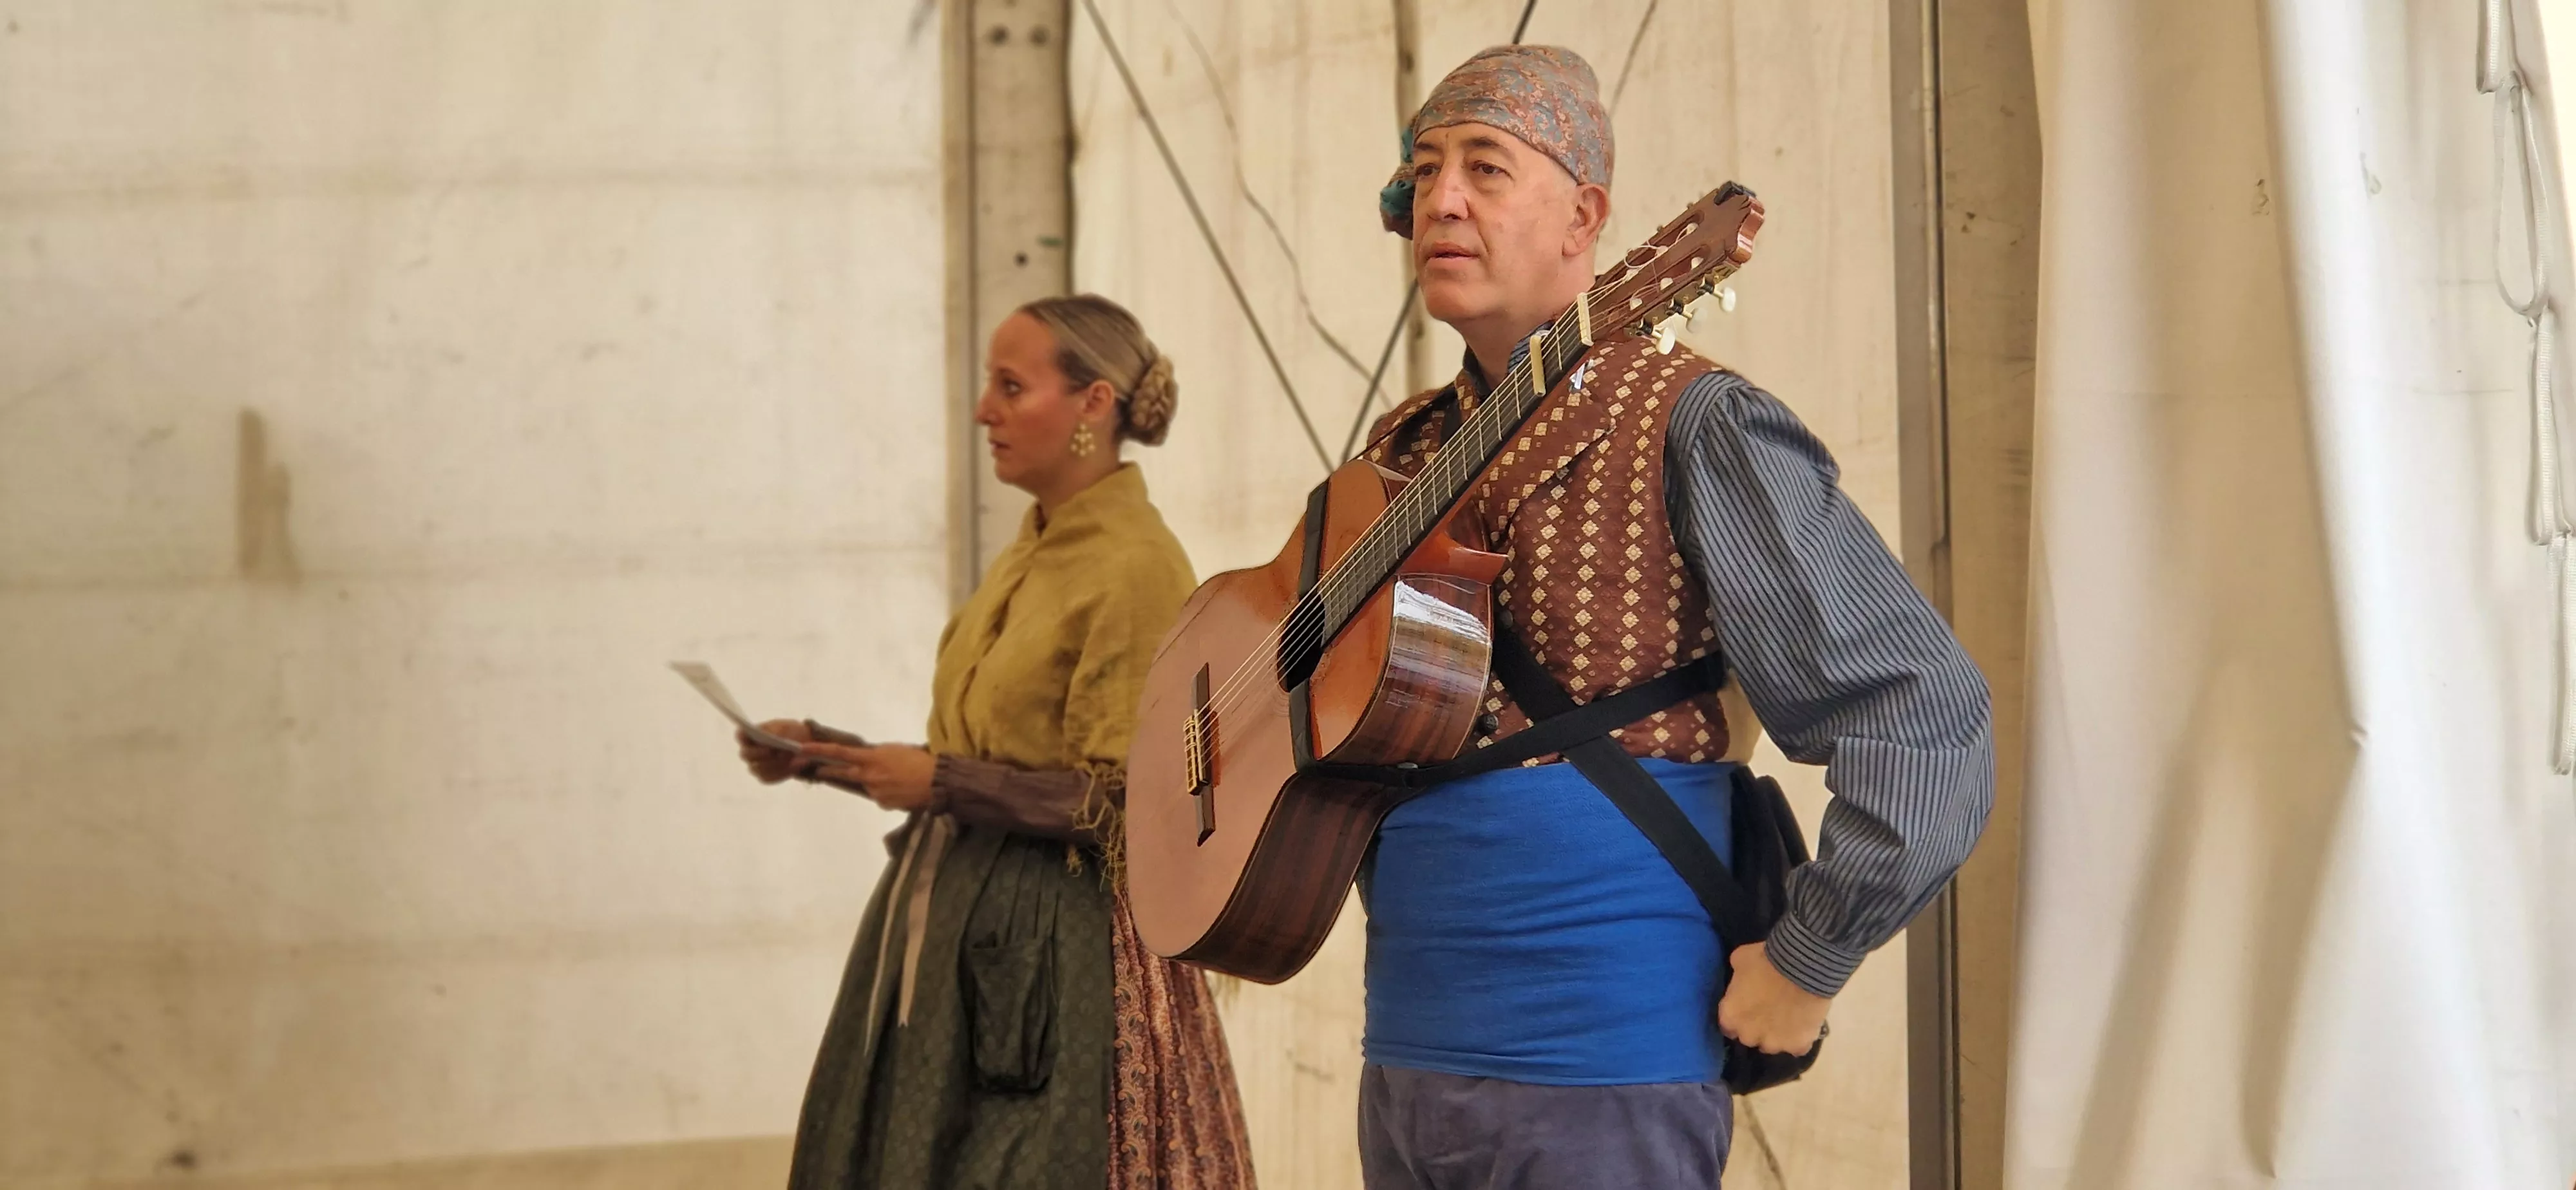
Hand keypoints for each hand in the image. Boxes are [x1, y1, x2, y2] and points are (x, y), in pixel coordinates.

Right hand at [737, 719, 814, 783]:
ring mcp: (754, 766)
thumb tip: (774, 736)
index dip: (745, 736)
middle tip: (776, 750)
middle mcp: (747, 752)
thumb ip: (777, 730)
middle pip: (746, 755)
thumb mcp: (784, 727)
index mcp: (749, 735)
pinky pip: (769, 777)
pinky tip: (794, 765)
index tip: (760, 736)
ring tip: (792, 756)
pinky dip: (782, 772)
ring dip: (776, 762)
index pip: (740, 735)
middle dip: (761, 753)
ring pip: (759, 768)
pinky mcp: (764, 777)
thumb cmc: (787, 733)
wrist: (798, 746)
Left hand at [798, 742, 937, 811]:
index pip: (840, 753)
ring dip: (874, 781)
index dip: (819, 750)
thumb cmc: (919, 760)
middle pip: (843, 772)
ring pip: (866, 785)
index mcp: (872, 758)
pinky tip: (901, 788)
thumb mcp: (895, 749)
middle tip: (817, 768)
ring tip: (896, 777)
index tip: (802, 749)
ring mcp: (874, 792)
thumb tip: (867, 759)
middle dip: (828, 770)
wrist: (937, 782)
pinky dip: (886, 791)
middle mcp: (869, 776)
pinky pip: (879, 796)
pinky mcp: (883, 803)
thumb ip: (877, 754)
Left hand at [1716, 942, 1830, 1054]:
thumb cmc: (1766, 960)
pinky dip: (1800, 1038)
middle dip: (1757, 1027)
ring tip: (1788, 1017)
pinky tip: (1804, 1025)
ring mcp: (1775, 1044)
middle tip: (1769, 1009)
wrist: (1801, 967)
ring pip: (1773, 1044)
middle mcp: (1749, 1036)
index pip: (1728, 1026)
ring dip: (1778, 1034)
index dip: (1739, 1016)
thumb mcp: (1740, 961)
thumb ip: (1737, 978)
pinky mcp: (1798, 1046)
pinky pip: (1797, 1047)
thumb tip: (1742, 980)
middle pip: (1750, 1037)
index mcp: (1731, 1017)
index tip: (1747, 1008)